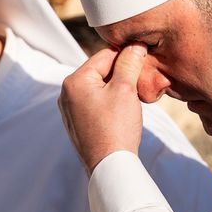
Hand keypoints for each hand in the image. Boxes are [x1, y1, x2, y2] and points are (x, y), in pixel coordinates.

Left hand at [59, 45, 147, 174]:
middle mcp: (66, 94)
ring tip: (132, 101)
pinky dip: (111, 103)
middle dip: (122, 74)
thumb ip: (129, 63)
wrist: (110, 166)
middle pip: (101, 72)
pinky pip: (96, 104)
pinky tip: (122, 114)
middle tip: (140, 83)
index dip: (126, 56)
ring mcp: (70, 110)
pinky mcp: (77, 124)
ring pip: (100, 88)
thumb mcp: (126, 89)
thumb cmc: (116, 127)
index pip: (104, 56)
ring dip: (118, 89)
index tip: (144, 60)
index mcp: (74, 81)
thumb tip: (135, 45)